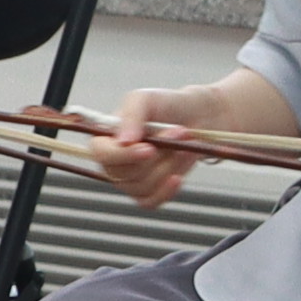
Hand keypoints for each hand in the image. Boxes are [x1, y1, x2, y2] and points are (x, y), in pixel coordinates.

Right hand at [78, 89, 220, 209]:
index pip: (102, 154)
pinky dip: (167, 190)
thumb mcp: (145, 99)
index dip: (124, 155)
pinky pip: (151, 201)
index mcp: (106, 138)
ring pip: (144, 186)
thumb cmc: (166, 105)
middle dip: (158, 155)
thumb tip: (123, 142)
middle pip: (126, 173)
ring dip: (169, 166)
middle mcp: (115, 162)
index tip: (149, 148)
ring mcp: (131, 180)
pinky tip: (178, 177)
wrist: (197, 117)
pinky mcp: (149, 191)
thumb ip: (131, 116)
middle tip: (179, 132)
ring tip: (186, 146)